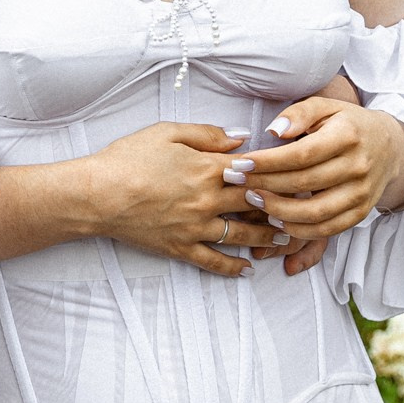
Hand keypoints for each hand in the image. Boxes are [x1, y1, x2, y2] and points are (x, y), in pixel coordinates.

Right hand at [78, 123, 289, 277]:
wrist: (98, 194)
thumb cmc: (128, 158)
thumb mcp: (167, 132)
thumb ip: (208, 135)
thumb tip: (241, 139)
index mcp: (206, 168)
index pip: (253, 169)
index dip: (278, 170)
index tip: (299, 172)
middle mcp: (207, 200)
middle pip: (254, 203)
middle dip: (282, 205)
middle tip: (305, 207)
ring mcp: (195, 228)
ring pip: (242, 235)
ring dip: (267, 237)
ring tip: (287, 238)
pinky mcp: (181, 248)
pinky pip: (214, 262)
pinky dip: (233, 268)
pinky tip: (247, 270)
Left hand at [238, 98, 403, 252]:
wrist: (390, 146)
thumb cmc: (347, 123)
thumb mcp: (326, 106)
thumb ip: (299, 113)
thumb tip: (275, 131)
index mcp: (347, 136)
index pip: (301, 154)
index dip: (269, 162)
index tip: (242, 163)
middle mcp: (358, 166)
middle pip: (305, 183)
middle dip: (265, 185)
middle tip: (237, 183)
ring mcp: (361, 193)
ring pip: (316, 213)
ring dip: (279, 212)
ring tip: (254, 202)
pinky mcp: (361, 213)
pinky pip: (328, 229)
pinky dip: (301, 231)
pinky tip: (278, 222)